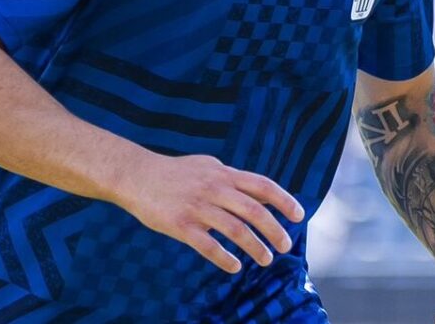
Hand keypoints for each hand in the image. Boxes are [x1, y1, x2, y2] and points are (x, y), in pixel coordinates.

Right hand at [115, 153, 304, 273]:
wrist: (136, 175)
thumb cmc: (174, 172)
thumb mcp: (206, 165)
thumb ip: (230, 177)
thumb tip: (256, 190)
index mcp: (223, 174)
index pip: (262, 186)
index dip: (284, 201)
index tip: (298, 216)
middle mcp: (214, 188)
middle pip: (255, 211)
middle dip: (275, 231)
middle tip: (285, 247)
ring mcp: (198, 207)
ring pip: (236, 230)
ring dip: (255, 248)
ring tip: (266, 260)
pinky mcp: (181, 225)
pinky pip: (208, 246)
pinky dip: (225, 258)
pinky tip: (235, 267)